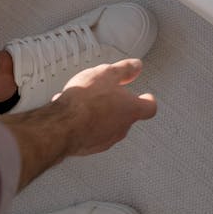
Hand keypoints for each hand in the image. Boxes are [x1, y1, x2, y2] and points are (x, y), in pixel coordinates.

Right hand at [0, 59, 156, 189]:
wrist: (63, 126)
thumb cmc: (86, 101)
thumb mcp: (107, 74)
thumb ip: (124, 70)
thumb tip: (135, 66)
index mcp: (131, 109)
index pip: (149, 107)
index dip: (148, 100)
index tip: (146, 96)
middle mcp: (122, 128)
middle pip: (127, 116)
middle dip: (119, 104)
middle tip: (109, 93)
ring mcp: (105, 140)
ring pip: (108, 124)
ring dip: (100, 114)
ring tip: (85, 101)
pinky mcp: (89, 147)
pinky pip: (91, 132)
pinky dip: (86, 123)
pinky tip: (73, 113)